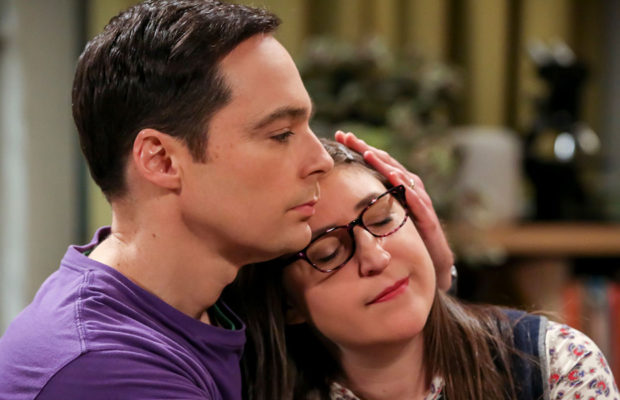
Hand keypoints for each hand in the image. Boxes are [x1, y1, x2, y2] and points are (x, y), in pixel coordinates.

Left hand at [335, 130, 453, 290]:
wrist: (433, 261)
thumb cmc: (407, 237)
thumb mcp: (384, 218)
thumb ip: (368, 206)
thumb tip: (337, 200)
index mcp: (398, 186)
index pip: (377, 162)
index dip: (359, 148)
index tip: (341, 136)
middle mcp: (410, 187)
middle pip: (387, 162)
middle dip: (366, 148)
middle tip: (347, 136)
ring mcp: (419, 200)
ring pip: (401, 176)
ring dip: (384, 164)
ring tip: (367, 153)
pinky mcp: (427, 217)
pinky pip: (416, 200)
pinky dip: (406, 188)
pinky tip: (395, 179)